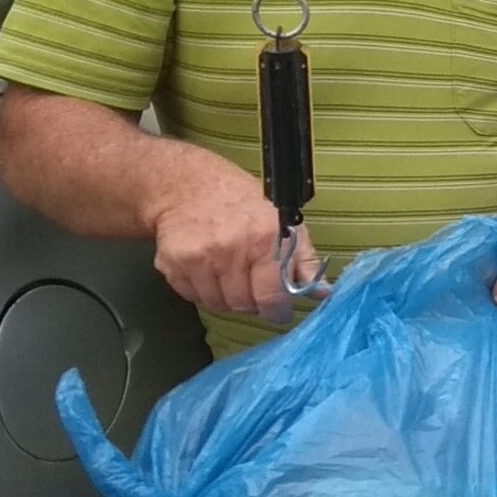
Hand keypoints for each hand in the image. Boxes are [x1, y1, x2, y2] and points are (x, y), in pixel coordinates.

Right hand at [149, 167, 322, 324]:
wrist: (189, 186)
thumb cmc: (242, 204)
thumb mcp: (284, 223)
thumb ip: (304, 261)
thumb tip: (323, 292)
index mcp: (263, 239)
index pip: (271, 297)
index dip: (277, 310)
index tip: (278, 311)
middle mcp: (230, 249)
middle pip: (243, 305)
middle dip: (251, 302)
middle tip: (251, 285)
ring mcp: (198, 256)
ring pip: (217, 304)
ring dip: (225, 297)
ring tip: (229, 273)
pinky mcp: (172, 262)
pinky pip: (192, 296)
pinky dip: (201, 290)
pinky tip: (207, 269)